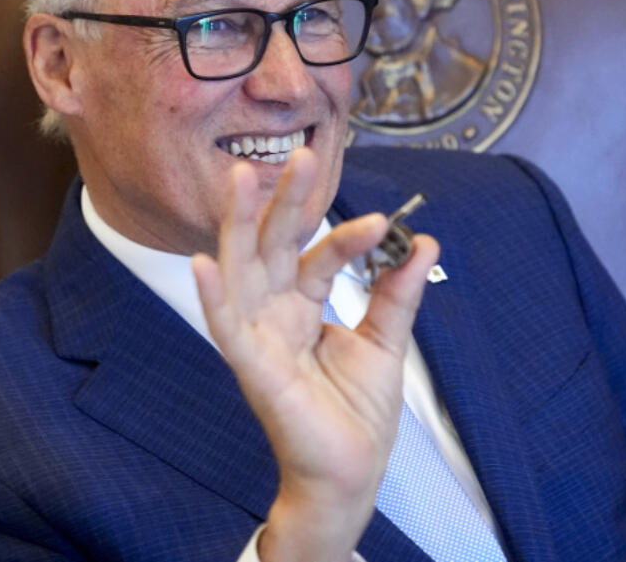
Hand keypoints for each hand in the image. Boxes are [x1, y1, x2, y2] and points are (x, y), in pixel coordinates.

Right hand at [191, 148, 438, 561]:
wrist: (353, 471)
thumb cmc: (357, 411)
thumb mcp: (385, 340)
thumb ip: (399, 290)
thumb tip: (423, 240)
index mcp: (302, 305)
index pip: (319, 255)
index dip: (349, 236)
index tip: (385, 222)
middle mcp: (274, 313)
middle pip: (273, 246)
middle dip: (284, 201)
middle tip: (301, 155)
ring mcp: (259, 338)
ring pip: (241, 271)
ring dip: (237, 226)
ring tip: (238, 179)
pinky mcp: (252, 368)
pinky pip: (227, 329)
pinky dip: (213, 297)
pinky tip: (202, 264)